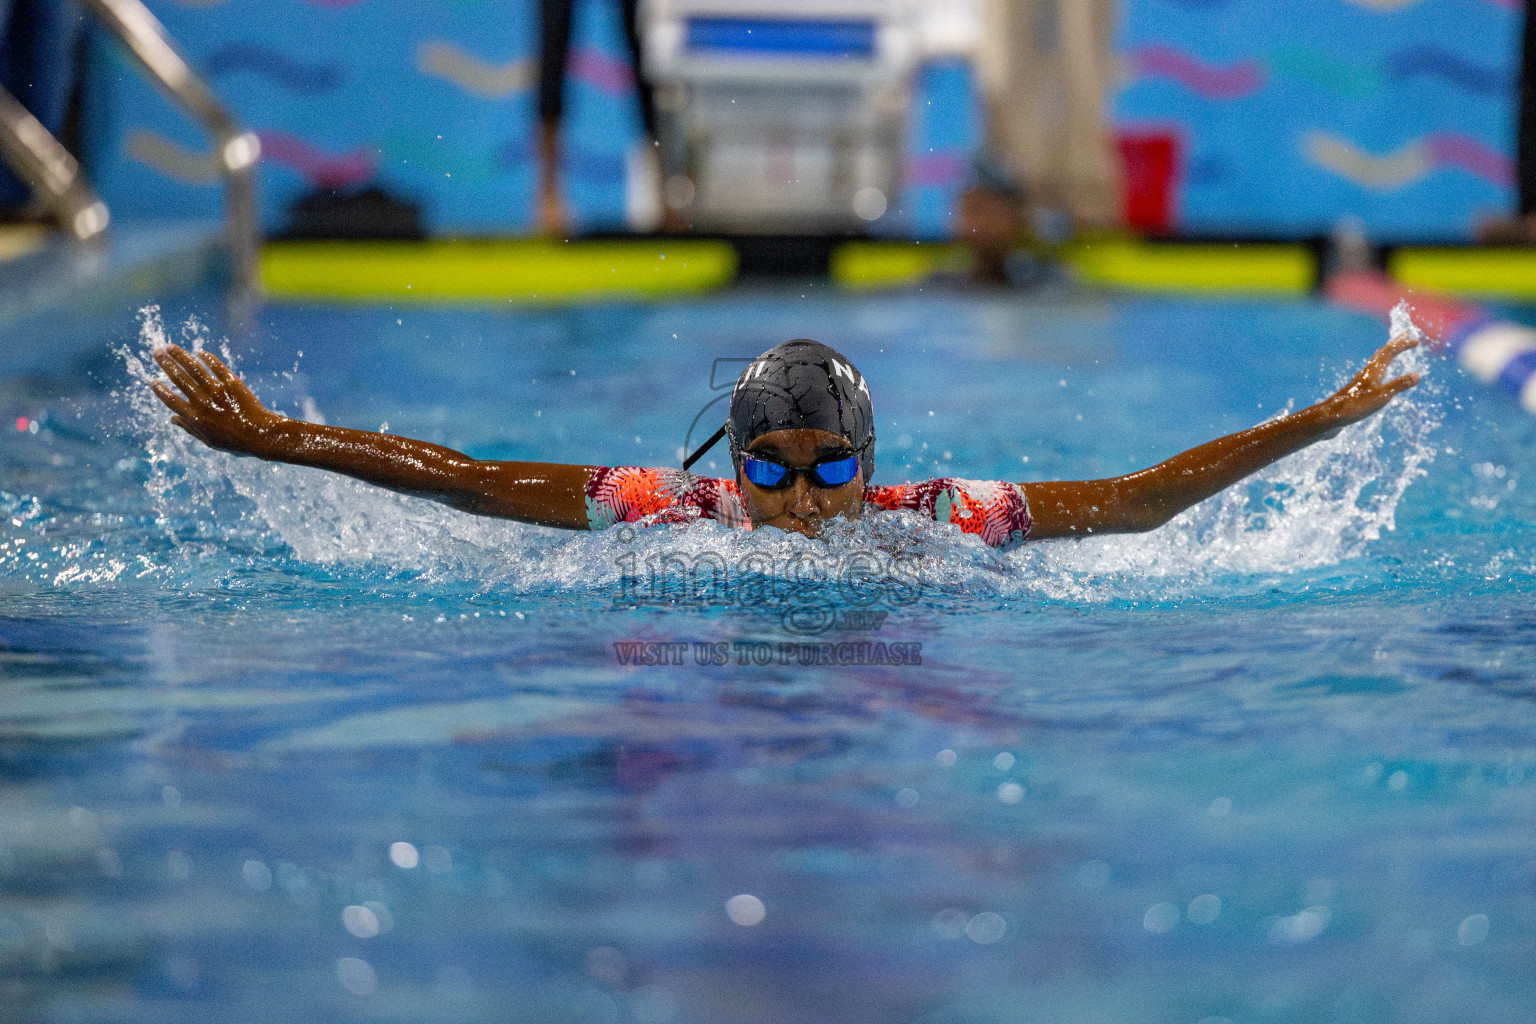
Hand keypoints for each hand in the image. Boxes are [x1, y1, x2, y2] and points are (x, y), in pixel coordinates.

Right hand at [150, 344, 282, 455]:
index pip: (171, 400)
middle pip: (179, 378)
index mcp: (194, 416)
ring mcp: (217, 390)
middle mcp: (202, 401)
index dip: (160, 390)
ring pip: (194, 368)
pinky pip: (217, 367)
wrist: (261, 435)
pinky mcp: (232, 383)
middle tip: (157, 352)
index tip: (152, 381)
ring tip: (171, 347)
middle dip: (166, 364)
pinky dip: (208, 358)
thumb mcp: (209, 440)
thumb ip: (189, 428)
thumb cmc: (235, 442)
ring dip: (181, 356)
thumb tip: (171, 419)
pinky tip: (200, 352)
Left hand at [1320, 333, 1420, 430]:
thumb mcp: (1382, 396)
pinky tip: (1377, 375)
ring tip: (1392, 350)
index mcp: (1373, 371)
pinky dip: (1379, 367)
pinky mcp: (1356, 391)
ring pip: (1375, 362)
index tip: (1416, 340)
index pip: (1390, 352)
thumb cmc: (1355, 406)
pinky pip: (1371, 373)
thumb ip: (1399, 385)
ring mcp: (1359, 381)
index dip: (1403, 345)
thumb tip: (1417, 375)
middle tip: (1405, 335)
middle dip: (1395, 344)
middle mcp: (1366, 373)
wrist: (1330, 417)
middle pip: (1382, 353)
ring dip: (1386, 354)